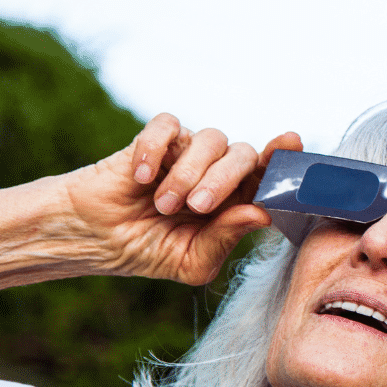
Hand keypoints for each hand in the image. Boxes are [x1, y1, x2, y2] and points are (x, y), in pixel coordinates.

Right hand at [62, 114, 303, 285]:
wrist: (95, 241)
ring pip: (211, 139)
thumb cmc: (149, 251)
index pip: (269, 174)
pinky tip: (142, 177)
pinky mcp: (155, 140)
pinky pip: (168, 126)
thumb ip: (225, 239)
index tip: (292, 143)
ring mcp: (187, 152)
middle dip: (224, 180)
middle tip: (197, 207)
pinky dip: (156, 149)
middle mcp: (218, 170)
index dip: (283, 158)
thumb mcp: (192, 261)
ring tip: (164, 205)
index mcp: (236, 199)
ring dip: (189, 173)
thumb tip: (260, 214)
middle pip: (243, 154)